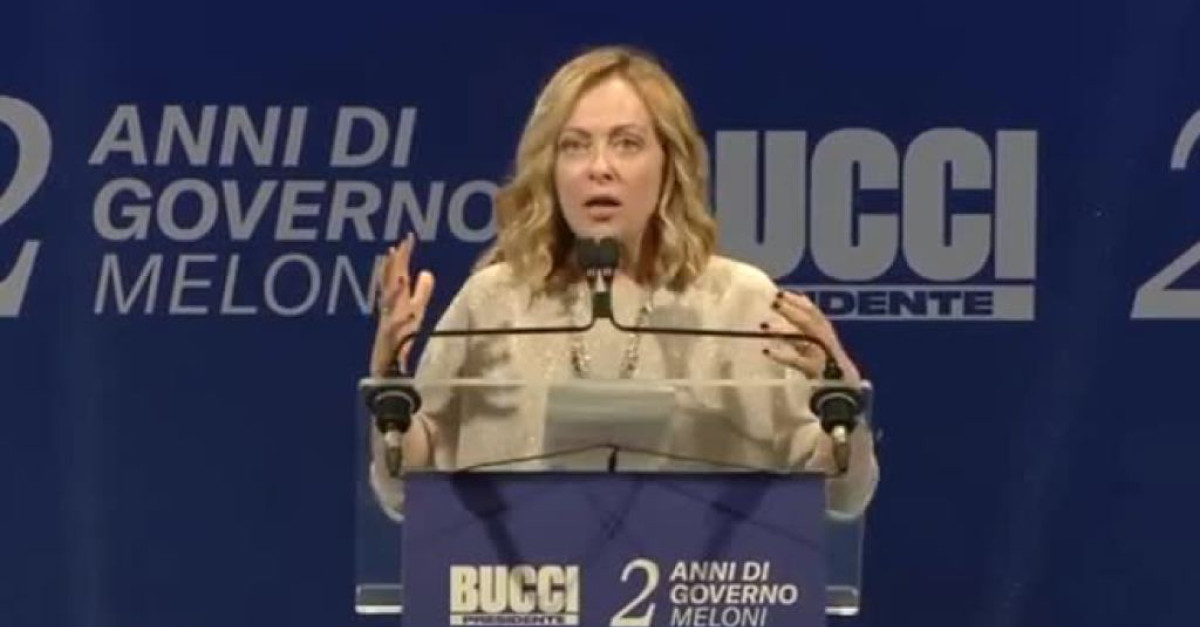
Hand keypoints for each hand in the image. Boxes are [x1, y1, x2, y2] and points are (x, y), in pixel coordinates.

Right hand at [370, 233, 435, 375]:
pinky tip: (410, 315)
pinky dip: (402, 323)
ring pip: (389, 305)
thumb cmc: (401, 340)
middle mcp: (390, 310)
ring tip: (401, 276)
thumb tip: (426, 272)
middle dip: (394, 267)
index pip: (397, 274)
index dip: (402, 257)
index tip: (408, 238)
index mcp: (396, 302)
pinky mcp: (392, 343)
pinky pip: (397, 331)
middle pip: (390, 284)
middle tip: (398, 247)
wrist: (388, 370)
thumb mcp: (415, 312)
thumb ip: (421, 292)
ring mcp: (389, 325)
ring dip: (394, 291)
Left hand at [761, 290, 859, 380]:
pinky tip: (767, 351)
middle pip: (810, 322)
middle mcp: (826, 343)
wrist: (846, 392)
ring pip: (803, 339)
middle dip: (792, 310)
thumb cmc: (830, 366)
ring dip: (784, 331)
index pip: (814, 313)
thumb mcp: (821, 343)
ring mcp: (822, 357)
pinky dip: (782, 356)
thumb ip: (810, 325)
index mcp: (827, 335)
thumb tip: (802, 299)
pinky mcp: (817, 372)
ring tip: (764, 326)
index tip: (783, 293)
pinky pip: (798, 362)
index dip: (799, 302)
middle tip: (774, 301)